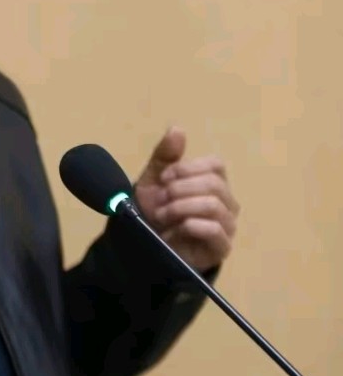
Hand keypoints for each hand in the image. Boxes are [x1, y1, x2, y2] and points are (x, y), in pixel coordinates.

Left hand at [134, 126, 238, 273]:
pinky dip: (188, 226)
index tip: (163, 179)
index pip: (215, 165)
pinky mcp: (221, 247)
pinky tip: (172, 231)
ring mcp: (227, 225)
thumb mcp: (153, 179)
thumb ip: (165, 154)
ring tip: (163, 216)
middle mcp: (227, 201)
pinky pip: (213, 229)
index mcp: (214, 182)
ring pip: (213, 205)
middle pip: (213, 184)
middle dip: (180, 190)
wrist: (147, 244)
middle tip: (161, 201)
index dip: (187, 169)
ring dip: (180, 208)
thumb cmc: (156, 209)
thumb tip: (177, 129)